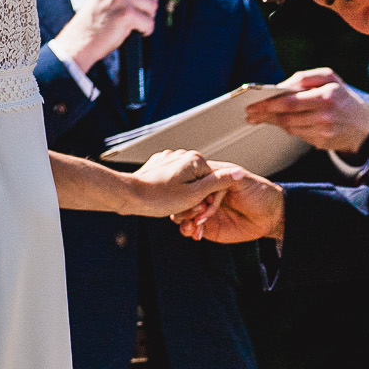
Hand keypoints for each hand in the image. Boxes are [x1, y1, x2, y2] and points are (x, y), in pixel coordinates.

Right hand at [49, 0, 157, 74]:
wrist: (81, 39)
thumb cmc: (97, 18)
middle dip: (150, 2)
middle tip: (138, 14)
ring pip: (153, 5)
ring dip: (147, 17)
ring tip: (134, 23)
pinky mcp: (126, 14)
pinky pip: (149, 22)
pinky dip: (146, 30)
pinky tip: (135, 31)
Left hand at [121, 150, 240, 219]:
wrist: (130, 195)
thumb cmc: (158, 198)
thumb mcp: (194, 195)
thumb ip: (218, 183)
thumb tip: (238, 171)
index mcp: (195, 160)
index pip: (214, 182)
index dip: (208, 201)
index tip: (199, 213)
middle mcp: (183, 155)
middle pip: (200, 182)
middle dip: (195, 200)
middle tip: (185, 214)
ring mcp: (170, 159)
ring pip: (187, 182)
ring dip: (184, 198)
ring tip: (172, 207)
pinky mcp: (160, 165)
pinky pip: (174, 180)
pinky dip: (173, 192)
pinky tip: (164, 201)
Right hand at [177, 171, 284, 243]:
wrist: (270, 216)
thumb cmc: (258, 192)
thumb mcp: (242, 179)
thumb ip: (224, 177)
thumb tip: (208, 177)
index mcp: (210, 178)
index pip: (190, 180)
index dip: (191, 187)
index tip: (198, 194)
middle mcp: (203, 194)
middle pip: (181, 197)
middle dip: (185, 205)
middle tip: (198, 210)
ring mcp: (203, 210)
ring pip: (181, 213)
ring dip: (184, 218)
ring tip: (194, 223)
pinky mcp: (206, 227)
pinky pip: (190, 229)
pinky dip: (189, 231)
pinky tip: (197, 233)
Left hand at [245, 68, 368, 153]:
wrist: (361, 124)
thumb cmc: (340, 95)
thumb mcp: (329, 78)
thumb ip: (304, 78)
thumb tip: (280, 87)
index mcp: (327, 95)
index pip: (291, 101)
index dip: (269, 104)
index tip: (253, 104)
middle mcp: (326, 114)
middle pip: (287, 116)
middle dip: (265, 114)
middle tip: (250, 113)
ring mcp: (324, 131)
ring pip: (290, 127)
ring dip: (273, 121)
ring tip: (260, 117)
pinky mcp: (322, 142)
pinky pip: (298, 134)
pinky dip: (287, 127)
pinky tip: (280, 122)